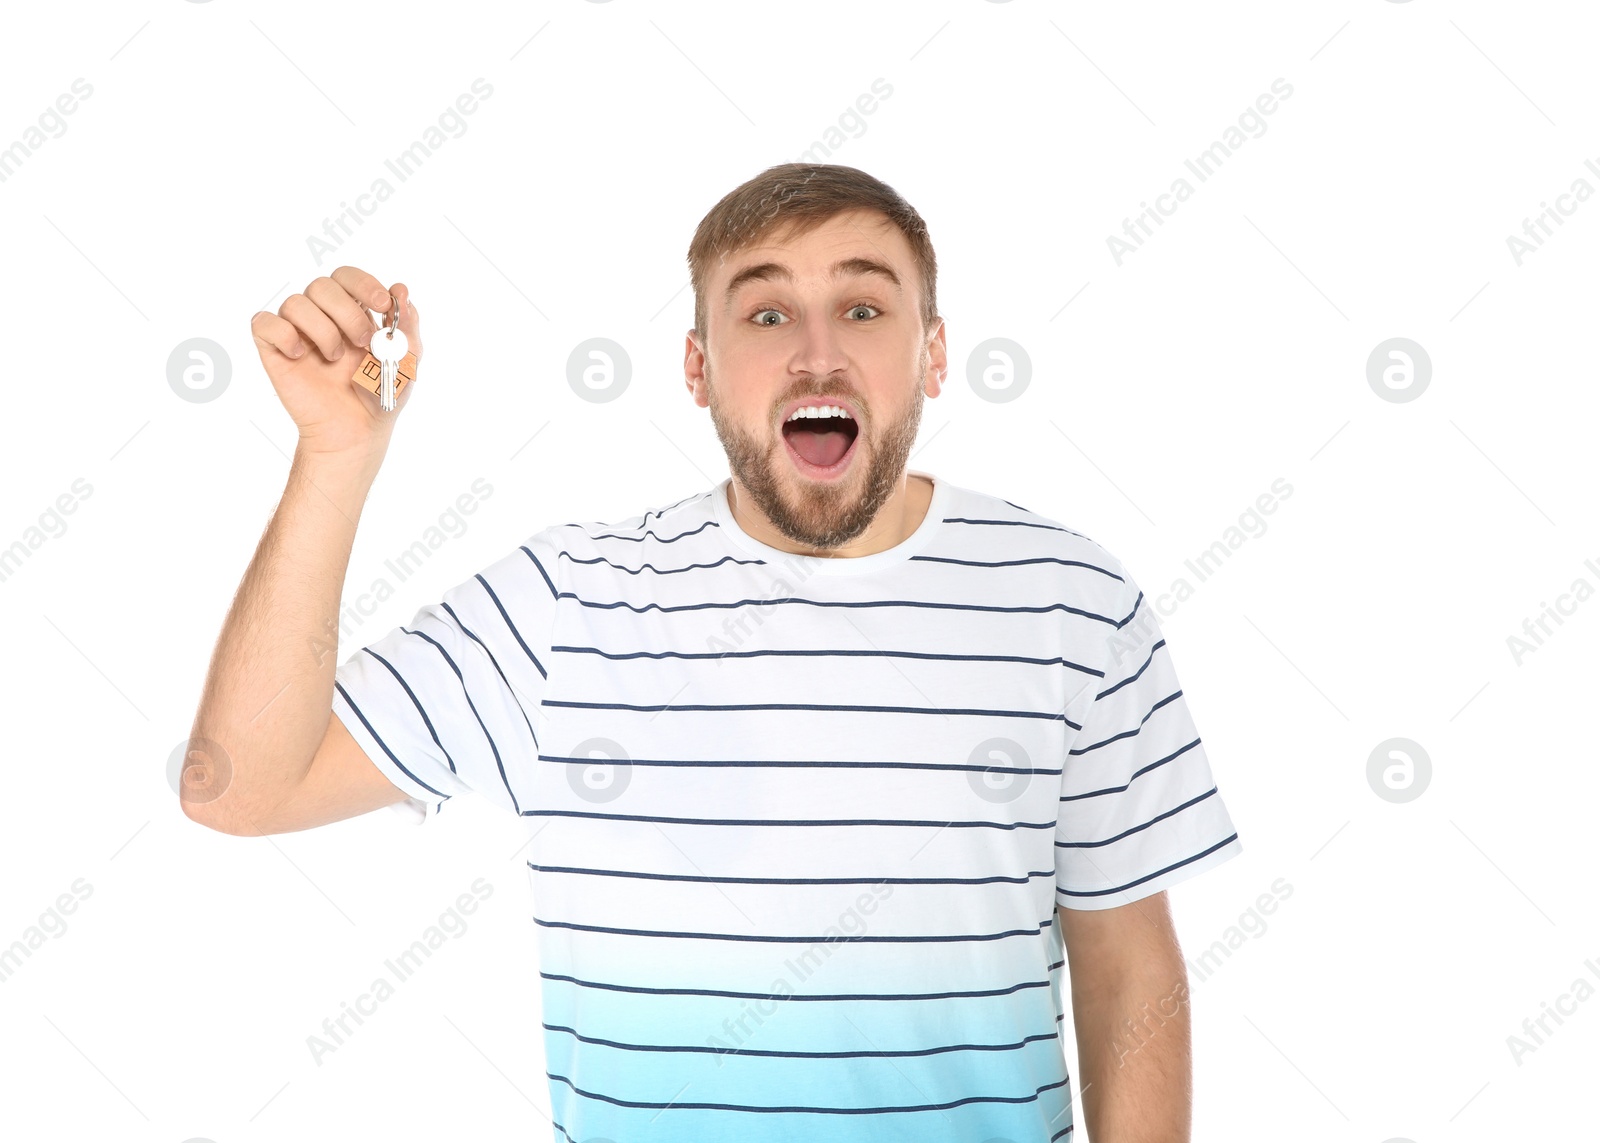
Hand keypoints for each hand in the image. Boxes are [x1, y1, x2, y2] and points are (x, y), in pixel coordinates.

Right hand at [249, 267, 424, 462]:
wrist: (357, 431)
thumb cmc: (380, 396)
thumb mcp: (406, 360)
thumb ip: (407, 325)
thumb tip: (401, 288)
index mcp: (352, 312)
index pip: (347, 277)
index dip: (363, 283)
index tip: (382, 305)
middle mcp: (321, 317)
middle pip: (322, 285)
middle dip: (347, 311)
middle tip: (363, 342)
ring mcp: (296, 332)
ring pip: (295, 303)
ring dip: (322, 329)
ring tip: (335, 358)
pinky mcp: (274, 351)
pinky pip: (264, 323)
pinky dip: (283, 334)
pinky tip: (300, 355)